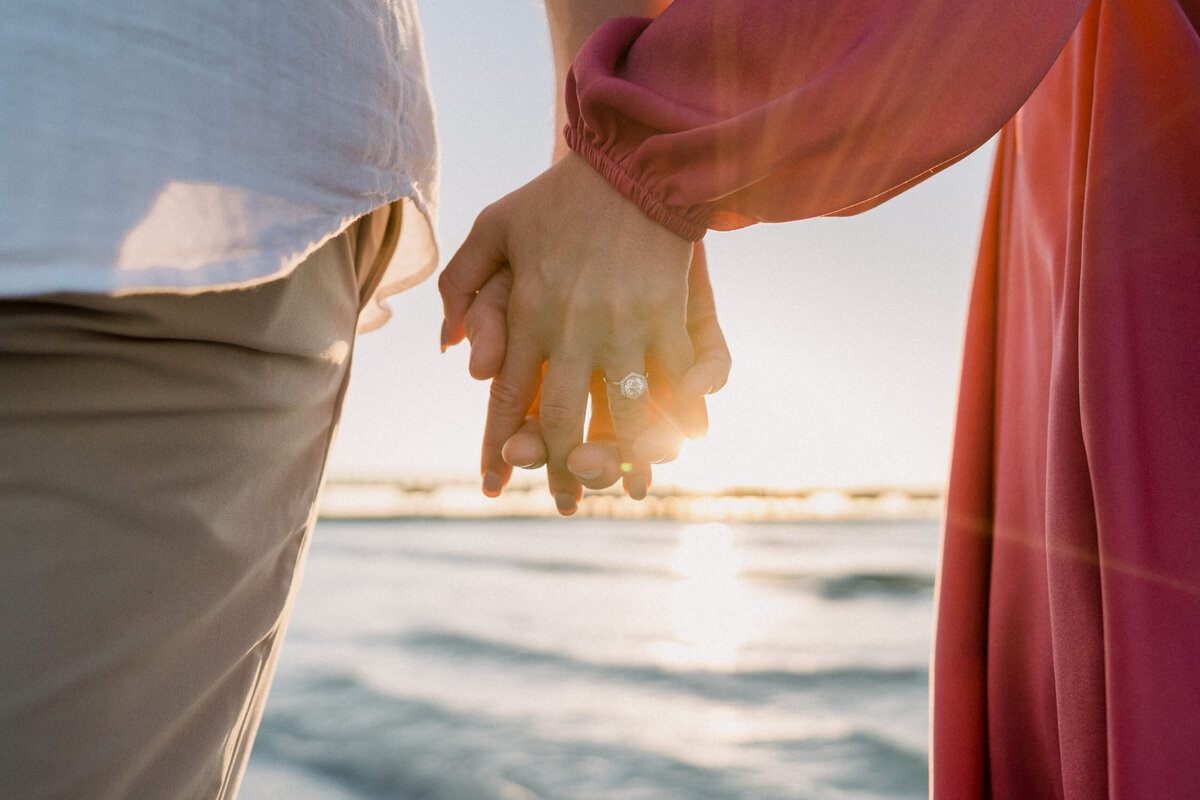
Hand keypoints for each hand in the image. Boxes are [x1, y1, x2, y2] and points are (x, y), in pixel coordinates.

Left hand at [440, 152, 724, 512]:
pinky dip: (683, 414)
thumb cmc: (557, 196)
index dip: (499, 445)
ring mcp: (621, 328)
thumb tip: (451, 351)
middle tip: (565, 504)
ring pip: (621, 412)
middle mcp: (571, 332)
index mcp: (528, 315)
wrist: (628, 162)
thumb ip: (463, 285)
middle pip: (559, 419)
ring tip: (629, 488)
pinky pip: (674, 381)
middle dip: (560, 467)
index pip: (507, 396)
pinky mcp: (664, 318)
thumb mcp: (494, 227)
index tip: (494, 485)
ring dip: (624, 456)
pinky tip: (687, 442)